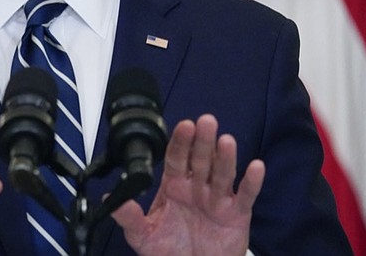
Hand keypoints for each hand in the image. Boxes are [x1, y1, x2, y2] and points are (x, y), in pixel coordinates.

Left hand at [112, 114, 264, 255]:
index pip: (177, 158)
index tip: (184, 125)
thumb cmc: (170, 250)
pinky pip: (245, 196)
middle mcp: (197, 187)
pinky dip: (251, 182)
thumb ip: (128, 216)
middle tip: (206, 122)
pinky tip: (255, 167)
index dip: (180, 141)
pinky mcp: (237, 214)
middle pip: (201, 159)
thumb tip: (110, 198)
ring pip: (222, 173)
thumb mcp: (143, 234)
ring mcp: (217, 198)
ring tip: (226, 141)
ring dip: (226, 157)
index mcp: (174, 186)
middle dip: (203, 141)